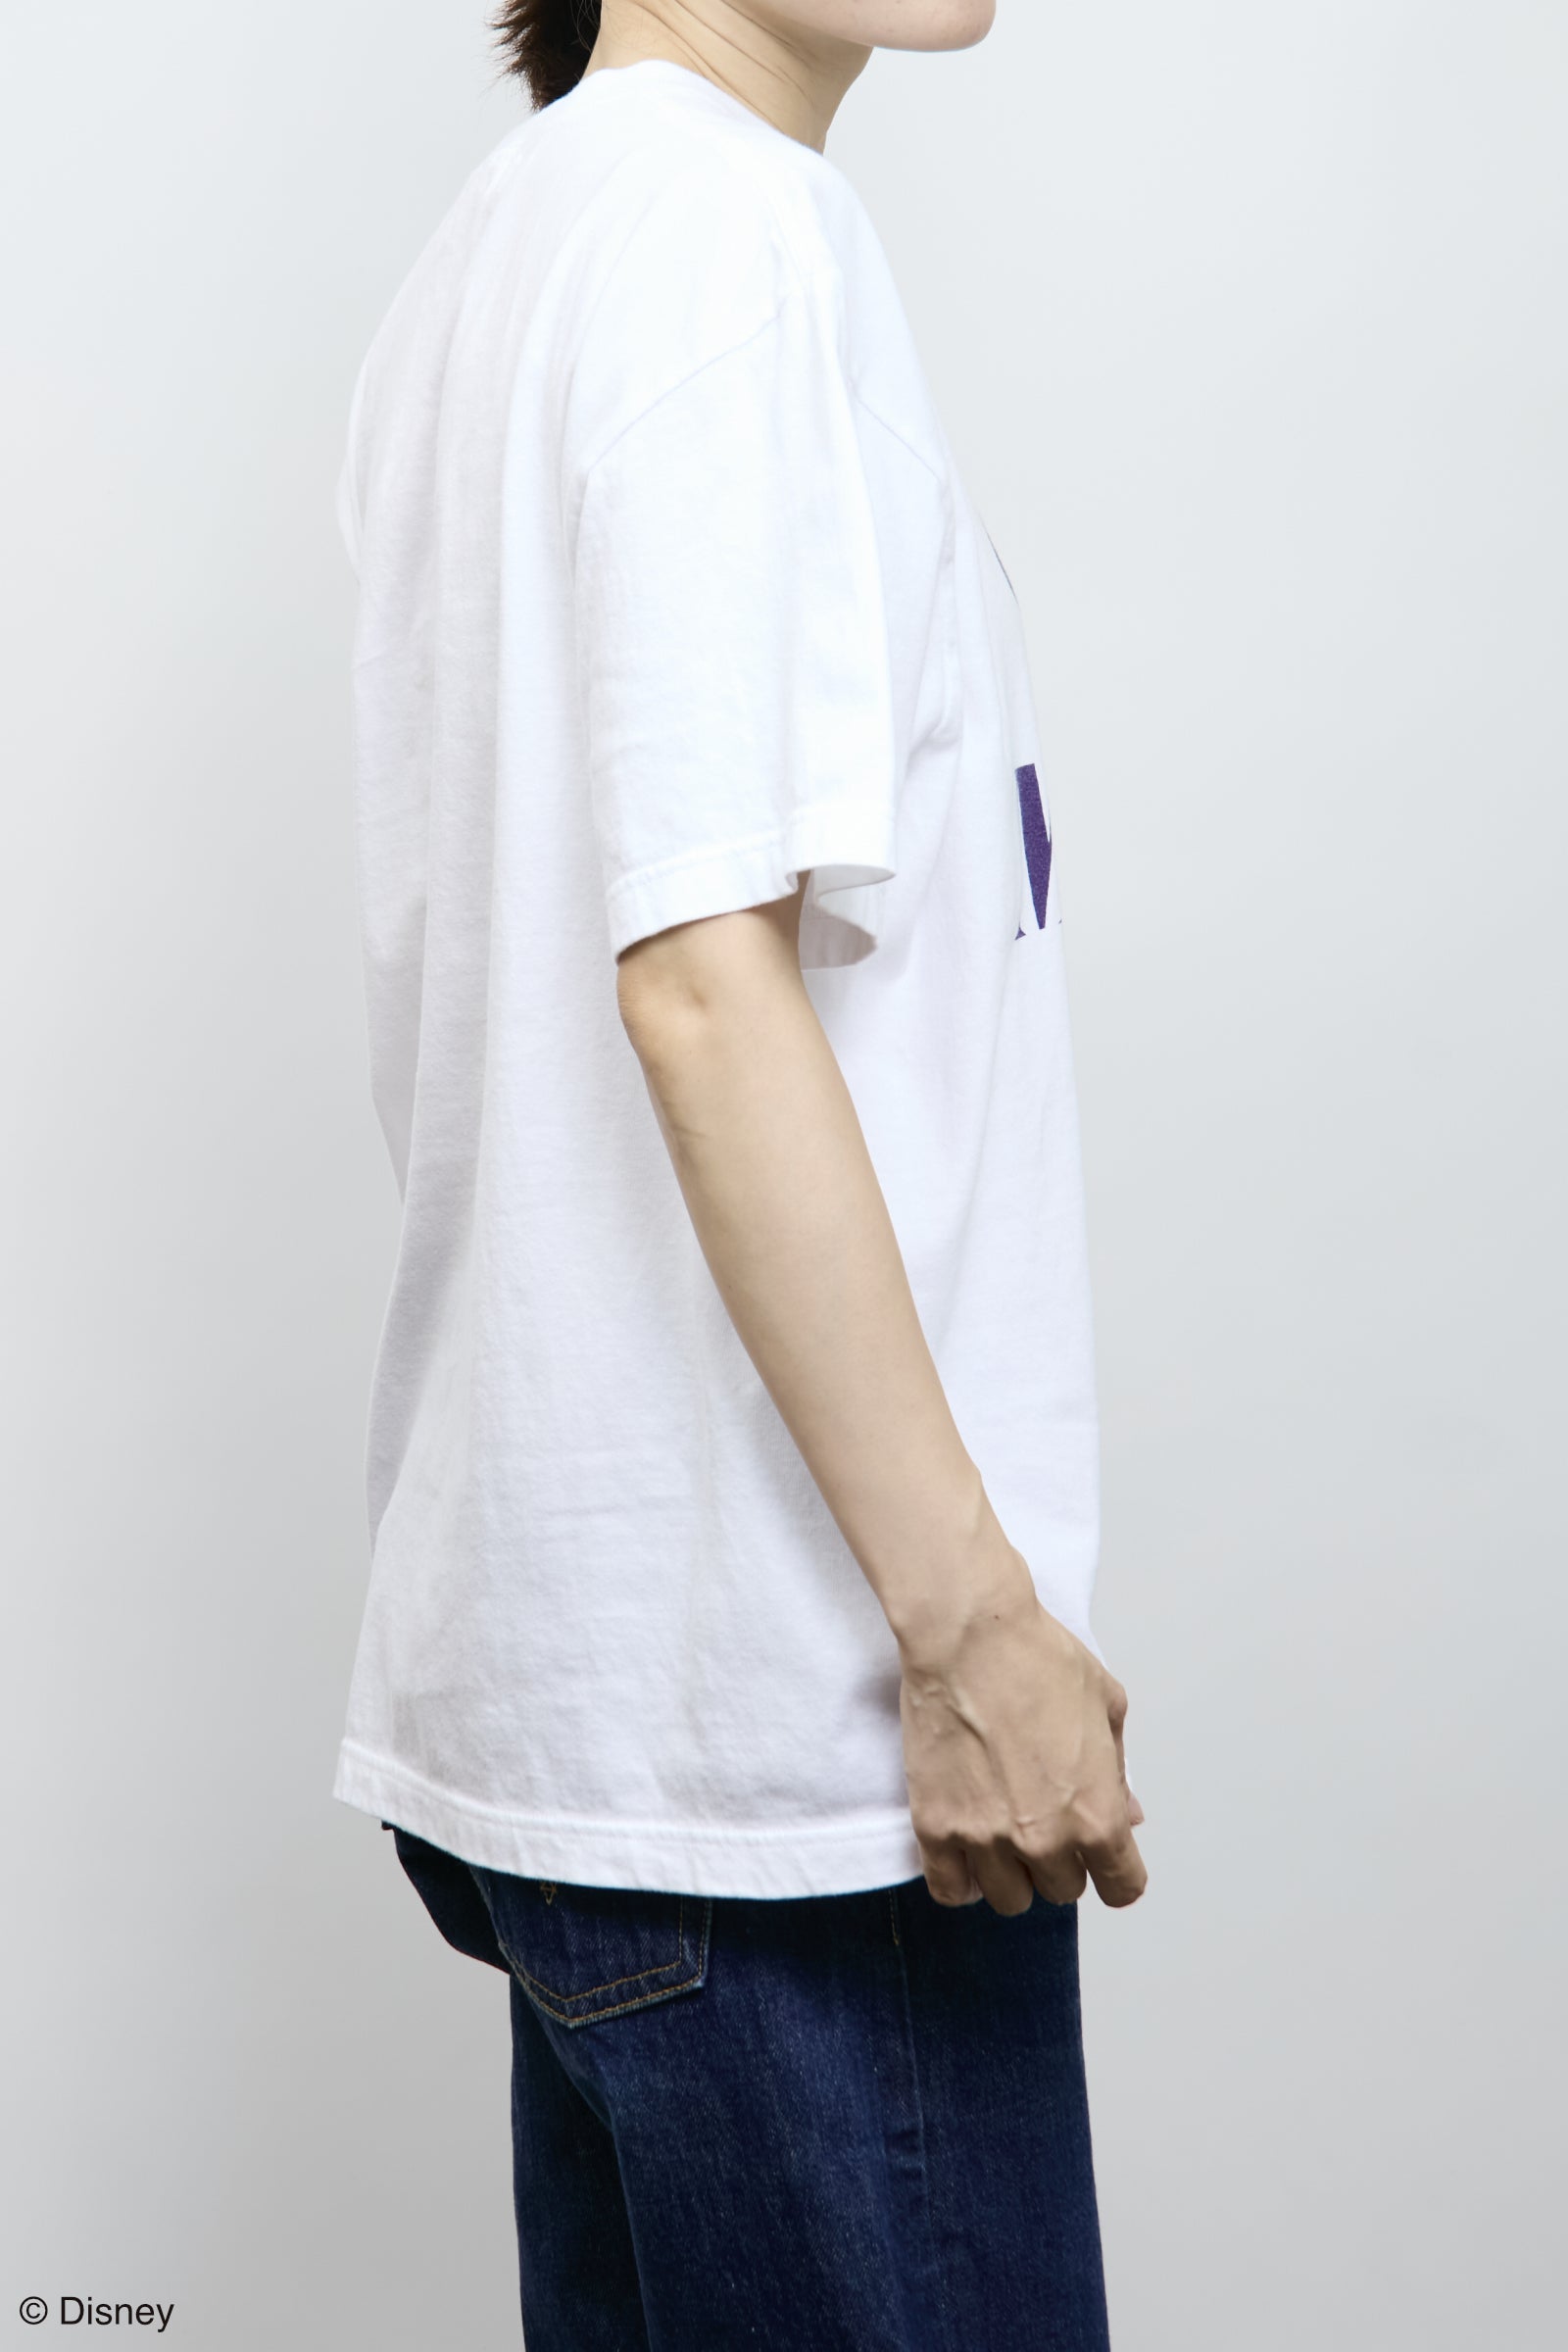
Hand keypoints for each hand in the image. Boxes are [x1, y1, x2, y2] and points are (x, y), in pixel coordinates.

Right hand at [897, 1552, 1147, 1914]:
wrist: (969, 1635)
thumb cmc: (1039, 1658)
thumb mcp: (1107, 1708)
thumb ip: (1118, 1774)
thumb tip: (1128, 1814)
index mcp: (1097, 1815)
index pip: (1121, 1888)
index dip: (1115, 1873)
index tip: (1103, 1861)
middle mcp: (1044, 1840)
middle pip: (1062, 1890)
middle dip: (1059, 1859)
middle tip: (1043, 1817)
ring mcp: (986, 1839)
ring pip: (1009, 1899)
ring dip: (1011, 1872)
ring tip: (1002, 1831)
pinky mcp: (935, 1827)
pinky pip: (950, 1890)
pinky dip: (961, 1879)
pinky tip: (966, 1851)